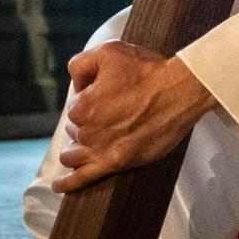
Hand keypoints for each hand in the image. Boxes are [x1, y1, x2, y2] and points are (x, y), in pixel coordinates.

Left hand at [54, 42, 216, 193]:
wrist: (180, 91)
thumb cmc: (148, 71)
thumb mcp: (109, 51)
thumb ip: (80, 63)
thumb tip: (75, 84)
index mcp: (81, 106)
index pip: (75, 107)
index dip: (90, 98)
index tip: (109, 93)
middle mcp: (86, 131)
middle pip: (76, 131)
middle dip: (87, 123)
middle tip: (112, 113)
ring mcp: (100, 150)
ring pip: (74, 154)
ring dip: (76, 149)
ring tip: (85, 146)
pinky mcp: (116, 163)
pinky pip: (82, 178)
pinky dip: (67, 184)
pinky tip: (58, 186)